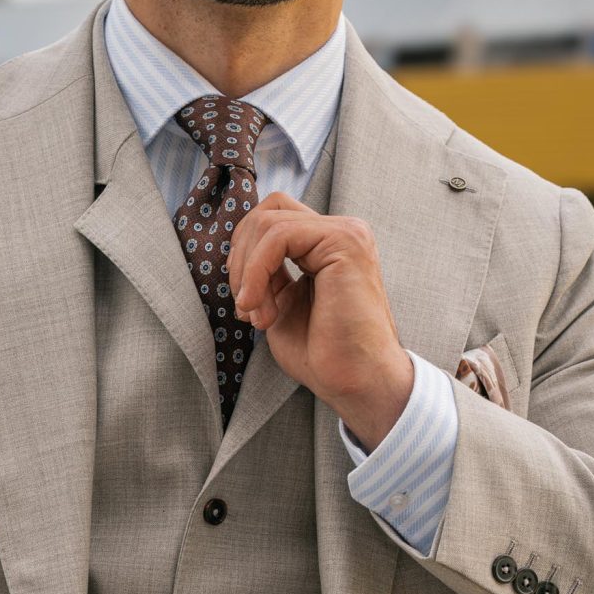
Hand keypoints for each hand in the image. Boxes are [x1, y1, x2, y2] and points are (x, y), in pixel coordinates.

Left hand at [228, 191, 413, 450]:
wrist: (355, 381)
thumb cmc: (322, 352)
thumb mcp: (281, 302)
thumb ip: (266, 272)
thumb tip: (238, 251)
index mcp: (328, 245)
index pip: (272, 219)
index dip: (245, 255)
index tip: (246, 302)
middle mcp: (342, 231)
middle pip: (267, 211)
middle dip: (241, 258)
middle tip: (246, 306)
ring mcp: (346, 233)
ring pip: (268, 222)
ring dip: (247, 272)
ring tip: (258, 315)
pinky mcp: (344, 241)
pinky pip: (278, 236)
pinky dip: (256, 271)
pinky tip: (261, 309)